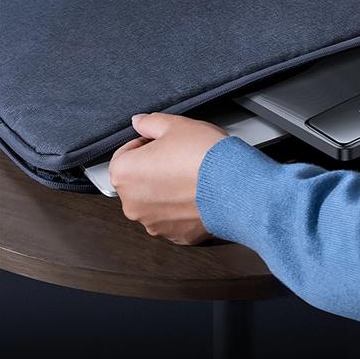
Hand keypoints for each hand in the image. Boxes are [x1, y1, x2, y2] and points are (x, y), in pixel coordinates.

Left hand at [109, 113, 227, 244]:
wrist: (235, 185)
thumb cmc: (204, 156)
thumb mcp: (176, 125)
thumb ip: (150, 122)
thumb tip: (139, 122)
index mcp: (124, 173)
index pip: (126, 154)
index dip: (147, 144)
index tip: (164, 143)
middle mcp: (132, 203)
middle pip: (139, 181)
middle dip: (155, 169)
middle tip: (180, 158)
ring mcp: (153, 223)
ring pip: (156, 201)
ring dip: (168, 190)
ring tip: (192, 176)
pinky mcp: (175, 235)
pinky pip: (174, 218)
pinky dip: (182, 208)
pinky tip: (198, 194)